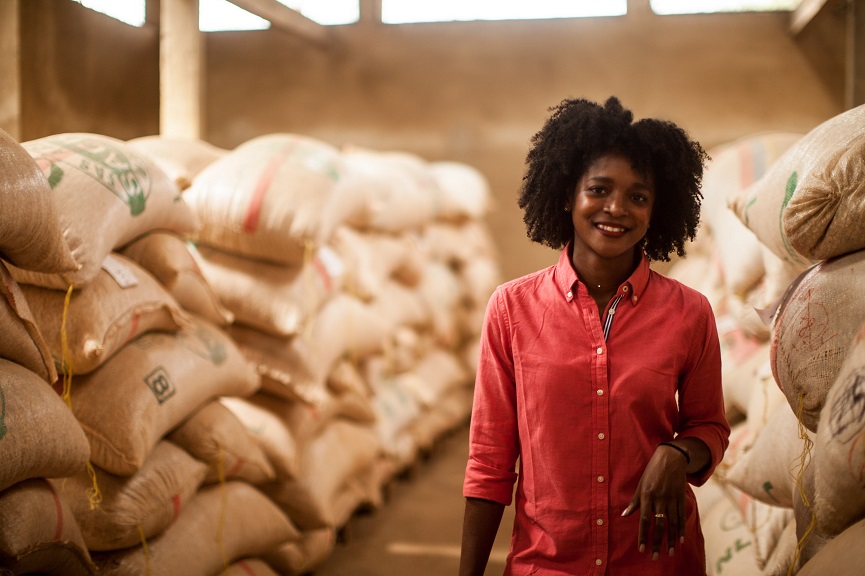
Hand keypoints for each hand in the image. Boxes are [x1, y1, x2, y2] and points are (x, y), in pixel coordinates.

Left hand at [620, 444, 687, 559]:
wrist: (671, 458)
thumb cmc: (652, 472)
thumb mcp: (640, 484)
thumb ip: (634, 502)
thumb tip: (624, 515)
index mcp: (647, 495)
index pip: (643, 519)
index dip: (643, 535)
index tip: (642, 549)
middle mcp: (659, 498)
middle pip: (658, 524)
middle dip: (657, 542)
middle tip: (655, 557)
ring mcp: (671, 498)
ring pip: (672, 523)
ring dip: (671, 539)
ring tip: (669, 552)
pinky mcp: (680, 497)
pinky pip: (681, 516)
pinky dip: (681, 529)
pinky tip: (680, 540)